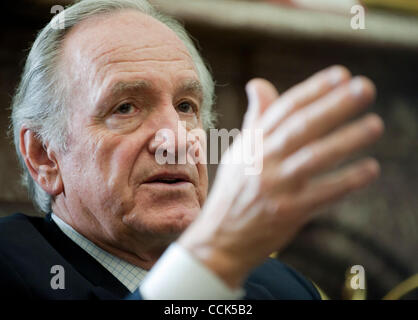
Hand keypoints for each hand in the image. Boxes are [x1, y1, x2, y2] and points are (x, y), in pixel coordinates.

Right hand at [178, 66, 383, 288]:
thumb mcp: (239, 151)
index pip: (284, 109)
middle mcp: (263, 161)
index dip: (314, 90)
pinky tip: (370, 169)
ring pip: (313, 158)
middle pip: (301, 128)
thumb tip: (258, 83)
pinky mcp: (287, 213)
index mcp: (253, 142)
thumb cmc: (233, 191)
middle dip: (333, 106)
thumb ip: (255, 118)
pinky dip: (346, 181)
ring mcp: (275, 187)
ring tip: (374, 125)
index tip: (342, 74)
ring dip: (346, 140)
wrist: (220, 238)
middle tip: (364, 88)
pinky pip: (322, 194)